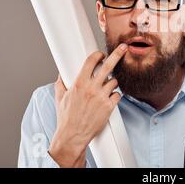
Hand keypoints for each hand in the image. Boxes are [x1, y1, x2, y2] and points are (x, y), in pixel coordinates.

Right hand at [48, 43, 127, 166]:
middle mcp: (91, 88)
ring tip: (107, 87)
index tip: (101, 54)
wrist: (73, 136)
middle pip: (108, 66)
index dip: (98, 55)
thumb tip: (61, 75)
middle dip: (117, 54)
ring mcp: (101, 97)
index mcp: (79, 83)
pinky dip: (115, 95)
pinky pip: (117, 94)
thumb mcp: (60, 98)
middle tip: (124, 47)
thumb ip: (61, 84)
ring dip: (112, 82)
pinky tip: (109, 98)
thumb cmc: (66, 118)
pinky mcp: (109, 107)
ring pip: (114, 81)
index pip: (91, 61)